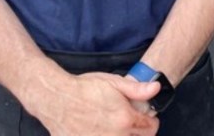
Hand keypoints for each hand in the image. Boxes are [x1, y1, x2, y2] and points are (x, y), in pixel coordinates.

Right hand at [25, 70, 160, 135]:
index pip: (151, 128)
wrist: (57, 98)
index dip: (151, 121)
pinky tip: (102, 132)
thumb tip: (156, 89)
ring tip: (117, 128)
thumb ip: (138, 89)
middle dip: (140, 132)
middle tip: (133, 124)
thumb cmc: (84, 89)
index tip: (146, 118)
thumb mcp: (113, 83)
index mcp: (126, 119)